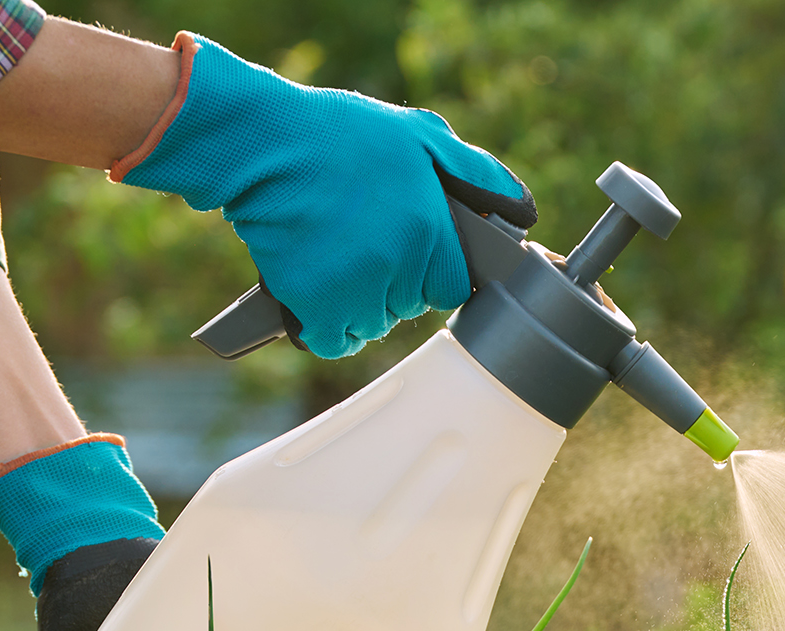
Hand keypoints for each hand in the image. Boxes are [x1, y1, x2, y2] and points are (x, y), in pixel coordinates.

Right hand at [115, 35, 534, 357]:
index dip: (431, 270)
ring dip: (358, 303)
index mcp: (432, 233)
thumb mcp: (421, 136)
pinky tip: (315, 288)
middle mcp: (400, 268)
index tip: (408, 249)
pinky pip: (335, 340)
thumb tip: (524, 213)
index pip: (451, 287)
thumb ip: (478, 175)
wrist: (260, 143)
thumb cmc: (339, 135)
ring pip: (373, 325)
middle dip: (393, 283)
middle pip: (410, 306)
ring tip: (334, 255)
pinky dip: (324, 325)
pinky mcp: (315, 307)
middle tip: (363, 240)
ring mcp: (358, 292)